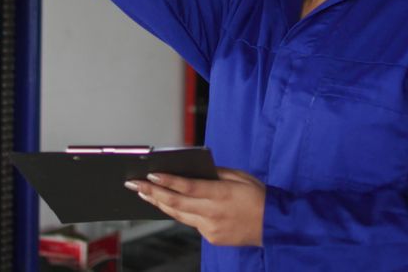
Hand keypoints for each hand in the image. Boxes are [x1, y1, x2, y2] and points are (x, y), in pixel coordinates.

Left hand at [125, 167, 264, 245]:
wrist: (273, 225)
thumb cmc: (258, 196)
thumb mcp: (240, 176)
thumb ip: (216, 173)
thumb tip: (193, 170)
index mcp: (222, 194)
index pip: (189, 187)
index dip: (168, 182)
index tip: (150, 175)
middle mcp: (214, 212)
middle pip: (176, 203)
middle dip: (152, 193)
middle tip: (134, 185)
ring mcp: (211, 228)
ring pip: (179, 215)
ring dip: (160, 203)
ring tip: (144, 193)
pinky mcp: (211, 238)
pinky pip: (191, 223)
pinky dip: (180, 213)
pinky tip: (169, 205)